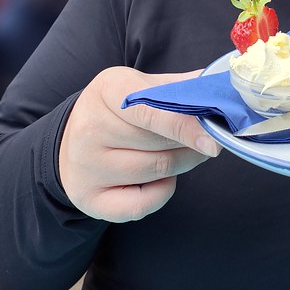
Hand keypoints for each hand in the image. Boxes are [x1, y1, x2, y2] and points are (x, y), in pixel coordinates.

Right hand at [59, 66, 220, 222]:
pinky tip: (163, 178)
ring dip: (182, 164)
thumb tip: (218, 88)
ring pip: (155, 170)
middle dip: (191, 143)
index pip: (150, 110)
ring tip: (187, 153)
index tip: (213, 139)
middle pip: (158, 142)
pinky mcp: (88, 198)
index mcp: (107, 90)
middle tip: (208, 140)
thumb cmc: (118, 109)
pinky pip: (140, 205)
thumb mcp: (141, 85)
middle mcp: (89, 128)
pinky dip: (162, 192)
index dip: (185, 126)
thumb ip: (178, 87)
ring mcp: (85, 165)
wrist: (72, 140)